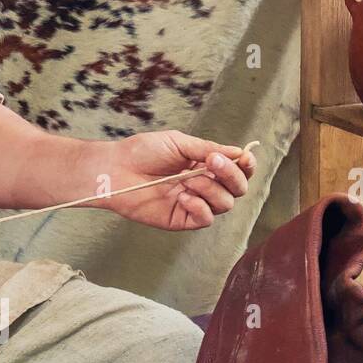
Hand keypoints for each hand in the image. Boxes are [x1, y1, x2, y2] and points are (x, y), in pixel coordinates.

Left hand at [88, 131, 255, 230]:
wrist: (116, 169)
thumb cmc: (143, 152)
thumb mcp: (180, 143)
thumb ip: (208, 149)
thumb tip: (239, 152)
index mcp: (206, 165)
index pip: (238, 170)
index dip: (246, 166)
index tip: (245, 158)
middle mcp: (204, 185)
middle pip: (237, 189)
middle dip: (231, 175)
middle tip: (212, 163)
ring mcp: (194, 203)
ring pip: (224, 204)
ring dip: (211, 189)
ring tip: (187, 179)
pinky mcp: (181, 219)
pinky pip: (205, 219)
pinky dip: (200, 207)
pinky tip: (183, 196)